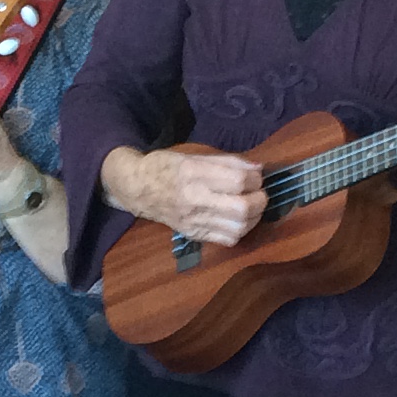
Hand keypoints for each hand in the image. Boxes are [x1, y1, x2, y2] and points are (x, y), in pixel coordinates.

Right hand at [103, 145, 263, 247]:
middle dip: (259, 200)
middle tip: (258, 193)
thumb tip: (258, 168)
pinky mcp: (193, 234)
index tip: (254, 175)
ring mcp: (194, 220)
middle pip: (242, 208)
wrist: (136, 188)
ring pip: (238, 227)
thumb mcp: (194, 156)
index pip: (238, 181)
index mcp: (194, 174)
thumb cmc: (166, 167)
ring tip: (251, 207)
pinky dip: (241, 230)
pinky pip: (227, 240)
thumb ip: (228, 162)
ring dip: (253, 217)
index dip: (255, 178)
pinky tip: (238, 220)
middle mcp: (194, 199)